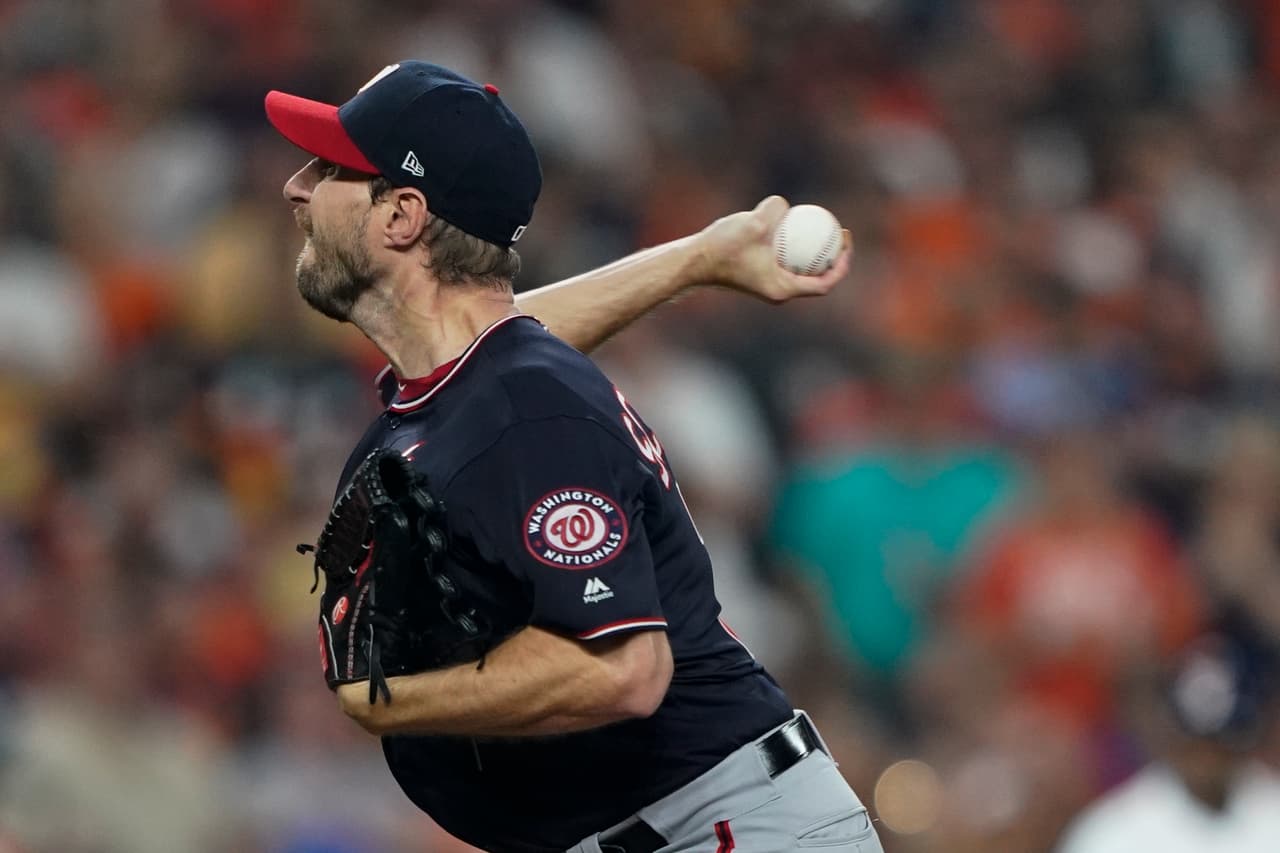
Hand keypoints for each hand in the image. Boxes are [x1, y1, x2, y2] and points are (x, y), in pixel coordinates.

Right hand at [692, 196, 852, 302]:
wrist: (693, 262)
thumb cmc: (722, 249)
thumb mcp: (753, 224)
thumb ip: (774, 211)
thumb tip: (786, 206)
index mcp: (783, 289)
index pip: (826, 282)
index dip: (842, 262)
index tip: (843, 239)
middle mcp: (778, 290)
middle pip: (817, 275)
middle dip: (831, 254)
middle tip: (835, 229)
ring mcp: (767, 283)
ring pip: (800, 266)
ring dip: (811, 248)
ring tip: (816, 223)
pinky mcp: (758, 273)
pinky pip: (784, 259)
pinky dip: (791, 245)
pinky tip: (788, 222)